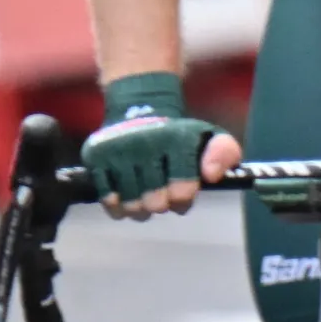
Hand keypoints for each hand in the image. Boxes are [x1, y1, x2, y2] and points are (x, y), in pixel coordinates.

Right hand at [89, 74, 236, 216]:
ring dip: (140, 210)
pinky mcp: (96, 158)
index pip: (182, 188)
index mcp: (177, 139)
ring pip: (130, 203)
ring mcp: (117, 151)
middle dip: (162, 205)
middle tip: (163, 198)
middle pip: (155, 201)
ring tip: (145, 201)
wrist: (139, 112)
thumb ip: (224, 153)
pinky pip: (107, 197)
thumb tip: (211, 175)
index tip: (183, 194)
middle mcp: (145, 143)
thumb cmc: (178, 135)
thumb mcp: (210, 137)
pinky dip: (117, 207)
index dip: (183, 198)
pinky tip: (125, 202)